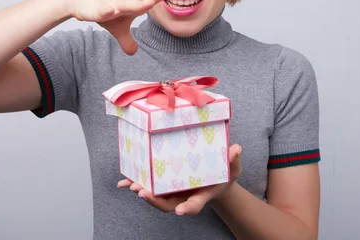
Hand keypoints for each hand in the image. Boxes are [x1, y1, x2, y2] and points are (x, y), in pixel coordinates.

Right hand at [63, 0, 201, 54]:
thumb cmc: (100, 8)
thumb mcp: (116, 27)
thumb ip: (127, 40)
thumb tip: (133, 53)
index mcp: (136, 1)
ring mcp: (114, 3)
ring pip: (130, 2)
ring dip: (142, 0)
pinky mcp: (99, 9)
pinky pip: (105, 11)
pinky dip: (109, 11)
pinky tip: (112, 11)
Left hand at [118, 144, 241, 214]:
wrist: (213, 179)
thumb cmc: (223, 174)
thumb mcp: (232, 168)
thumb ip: (233, 161)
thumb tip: (236, 148)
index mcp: (200, 195)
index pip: (195, 204)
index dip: (188, 208)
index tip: (181, 210)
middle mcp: (183, 196)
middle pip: (167, 204)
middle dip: (154, 201)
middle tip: (143, 193)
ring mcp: (172, 192)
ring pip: (155, 197)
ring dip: (142, 192)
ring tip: (131, 185)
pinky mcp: (163, 185)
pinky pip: (148, 187)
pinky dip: (135, 185)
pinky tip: (123, 182)